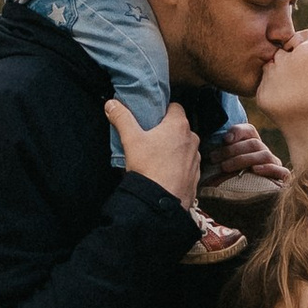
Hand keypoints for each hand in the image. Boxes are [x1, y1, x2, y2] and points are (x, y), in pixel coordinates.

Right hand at [105, 95, 202, 209]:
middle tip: (150, 138)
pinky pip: (186, 164)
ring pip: (184, 146)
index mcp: (179, 126)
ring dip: (174, 148)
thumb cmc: (148, 168)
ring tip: (156, 157)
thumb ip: (122, 118)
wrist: (159, 202)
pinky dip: (178, 165)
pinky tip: (164, 172)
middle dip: (166, 131)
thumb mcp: (131, 140)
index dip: (162, 110)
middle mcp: (192, 139)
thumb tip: (111, 104)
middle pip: (179, 127)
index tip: (151, 118)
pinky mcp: (196, 175)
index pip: (175, 107)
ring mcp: (196, 158)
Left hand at [213, 119, 288, 185]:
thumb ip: (223, 152)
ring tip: (225, 167)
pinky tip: (254, 170)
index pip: (249, 130)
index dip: (238, 132)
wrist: (242, 204)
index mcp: (253, 145)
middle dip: (232, 150)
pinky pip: (282, 171)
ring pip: (264, 155)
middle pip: (254, 143)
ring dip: (243, 159)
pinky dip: (268, 168)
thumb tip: (225, 140)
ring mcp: (274, 165)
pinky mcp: (282, 179)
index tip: (224, 140)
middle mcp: (264, 153)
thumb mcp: (223, 165)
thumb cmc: (229, 182)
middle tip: (214, 158)